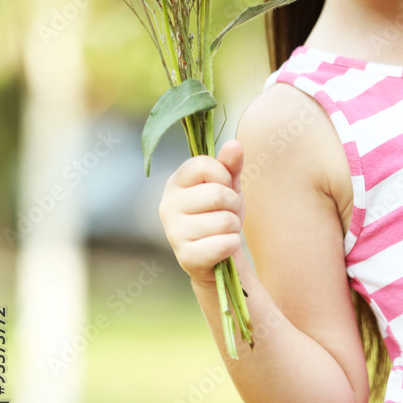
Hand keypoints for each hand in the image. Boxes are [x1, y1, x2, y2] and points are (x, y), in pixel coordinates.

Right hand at [159, 139, 244, 285]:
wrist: (218, 255)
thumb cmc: (220, 214)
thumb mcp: (228, 186)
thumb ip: (230, 165)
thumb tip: (234, 144)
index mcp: (175, 183)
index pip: (202, 164)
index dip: (223, 175)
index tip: (224, 186)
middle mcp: (167, 205)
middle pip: (217, 194)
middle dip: (233, 205)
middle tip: (227, 213)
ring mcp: (174, 232)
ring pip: (225, 221)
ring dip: (234, 227)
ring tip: (223, 231)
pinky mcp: (186, 257)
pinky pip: (225, 244)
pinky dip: (233, 245)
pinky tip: (222, 247)